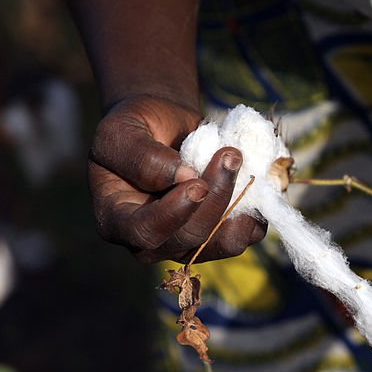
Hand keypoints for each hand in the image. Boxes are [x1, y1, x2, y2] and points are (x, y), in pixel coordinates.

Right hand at [88, 95, 266, 262]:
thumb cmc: (135, 128)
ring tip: (236, 160)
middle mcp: (153, 242)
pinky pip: (245, 235)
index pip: (145, 233)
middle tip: (230, 154)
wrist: (165, 127)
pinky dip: (255, 207)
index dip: (173, 213)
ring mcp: (189, 243)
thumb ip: (143, 156)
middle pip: (190, 237)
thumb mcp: (121, 131)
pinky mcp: (220, 237)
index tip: (197, 183)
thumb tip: (184, 176)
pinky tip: (250, 178)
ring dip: (239, 202)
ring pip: (224, 242)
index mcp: (117, 220)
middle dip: (215, 196)